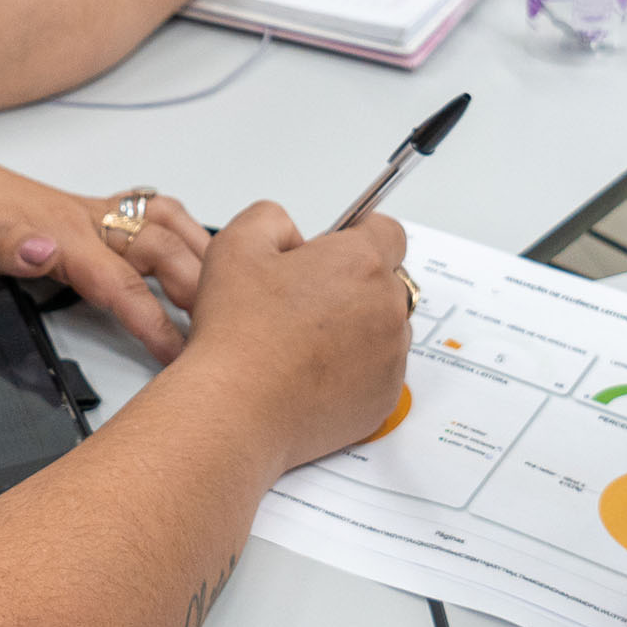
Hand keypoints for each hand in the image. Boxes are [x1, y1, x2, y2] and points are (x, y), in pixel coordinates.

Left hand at [0, 140, 211, 364]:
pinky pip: (146, 211)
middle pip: (159, 250)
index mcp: (61, 233)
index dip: (154, 320)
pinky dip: (179, 224)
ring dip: (199, 251)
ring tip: (230, 286)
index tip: (183, 352)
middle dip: (199, 286)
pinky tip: (189, 241)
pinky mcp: (84, 211)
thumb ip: (3, 243)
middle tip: (232, 327)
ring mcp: (88, 212)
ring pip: (163, 224)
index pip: (120, 283)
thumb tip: (45, 255)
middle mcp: (85, 218)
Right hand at [172, 202, 411, 475]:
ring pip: (384, 329)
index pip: (388, 232)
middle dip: (354, 285)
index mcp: (361, 262)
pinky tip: (311, 373)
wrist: (236, 408)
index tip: (336, 251)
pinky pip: (378, 373)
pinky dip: (354, 371)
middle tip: (304, 301)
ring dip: (357, 329)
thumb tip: (291, 233)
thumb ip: (271, 218)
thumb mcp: (236, 244)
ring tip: (303, 342)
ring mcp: (391, 356)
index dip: (358, 237)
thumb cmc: (239, 334)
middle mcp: (388, 307)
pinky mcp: (383, 398)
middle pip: (387, 282)